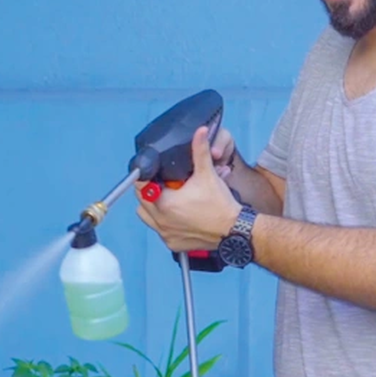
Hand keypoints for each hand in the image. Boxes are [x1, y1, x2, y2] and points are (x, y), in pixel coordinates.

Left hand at [135, 125, 242, 252]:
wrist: (234, 230)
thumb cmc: (220, 205)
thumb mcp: (207, 174)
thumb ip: (200, 151)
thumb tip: (199, 132)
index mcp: (164, 203)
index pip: (141, 187)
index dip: (147, 177)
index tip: (155, 174)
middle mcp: (161, 221)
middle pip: (142, 201)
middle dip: (150, 191)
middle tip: (165, 185)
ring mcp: (165, 234)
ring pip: (147, 217)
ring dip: (153, 207)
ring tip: (169, 199)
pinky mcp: (172, 244)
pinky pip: (159, 231)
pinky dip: (164, 222)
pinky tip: (178, 215)